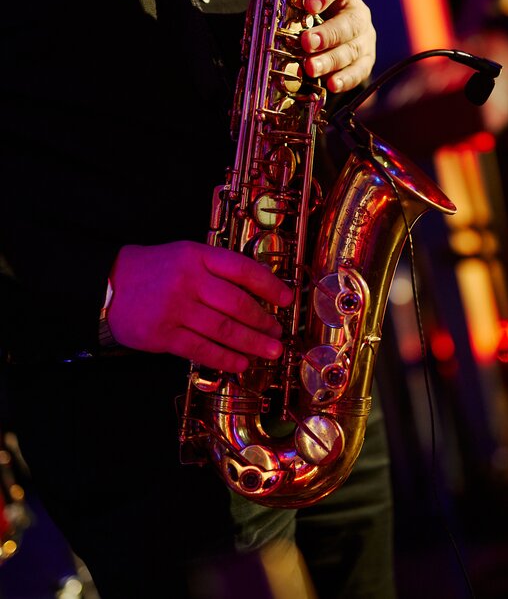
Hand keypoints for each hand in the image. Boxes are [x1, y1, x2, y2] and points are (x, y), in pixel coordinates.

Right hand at [106, 242, 292, 371]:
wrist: (108, 284)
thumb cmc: (155, 270)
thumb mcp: (187, 256)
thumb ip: (218, 271)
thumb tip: (259, 294)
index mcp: (198, 256)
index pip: (243, 269)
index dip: (270, 285)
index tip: (287, 298)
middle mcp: (188, 280)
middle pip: (237, 304)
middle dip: (263, 321)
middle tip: (278, 333)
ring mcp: (175, 308)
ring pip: (223, 329)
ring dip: (251, 343)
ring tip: (270, 351)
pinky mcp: (163, 334)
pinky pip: (202, 349)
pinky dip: (225, 359)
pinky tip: (241, 363)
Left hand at [301, 0, 375, 93]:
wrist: (330, 40)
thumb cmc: (310, 14)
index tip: (309, 5)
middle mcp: (356, 13)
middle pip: (348, 22)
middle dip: (327, 34)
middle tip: (306, 43)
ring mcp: (363, 39)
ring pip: (351, 50)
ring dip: (330, 61)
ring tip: (310, 69)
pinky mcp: (364, 63)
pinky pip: (358, 72)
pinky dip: (345, 79)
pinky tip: (332, 84)